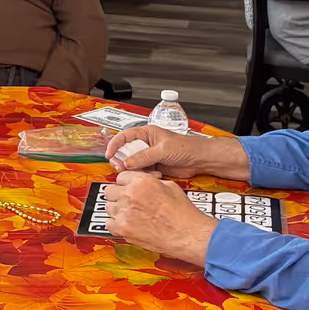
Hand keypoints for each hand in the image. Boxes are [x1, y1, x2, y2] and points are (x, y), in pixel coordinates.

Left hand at [101, 172, 215, 267]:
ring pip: (108, 207)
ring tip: (129, 214)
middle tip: (125, 201)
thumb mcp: (170, 186)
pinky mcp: (124, 230)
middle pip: (109, 191)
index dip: (125, 183)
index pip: (120, 177)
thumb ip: (150, 182)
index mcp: (142, 182)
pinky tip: (127, 224)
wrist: (188, 234)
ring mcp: (125, 213)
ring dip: (116, 210)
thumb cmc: (183, 213)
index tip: (126, 188)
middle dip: (117, 195)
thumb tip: (143, 182)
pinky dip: (116, 225)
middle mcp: (131, 196)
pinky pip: (109, 224)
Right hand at [105, 125, 250, 180]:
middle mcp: (146, 144)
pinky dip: (144, 176)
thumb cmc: (186, 147)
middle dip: (122, 160)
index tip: (109, 154)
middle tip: (121, 167)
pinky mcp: (154, 168)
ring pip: (133, 164)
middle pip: (126, 152)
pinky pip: (142, 173)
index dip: (115, 145)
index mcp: (146, 133)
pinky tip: (153, 175)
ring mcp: (149, 157)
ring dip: (134, 170)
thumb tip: (127, 162)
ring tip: (140, 173)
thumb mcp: (162, 150)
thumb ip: (144, 156)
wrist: (199, 160)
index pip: (124, 136)